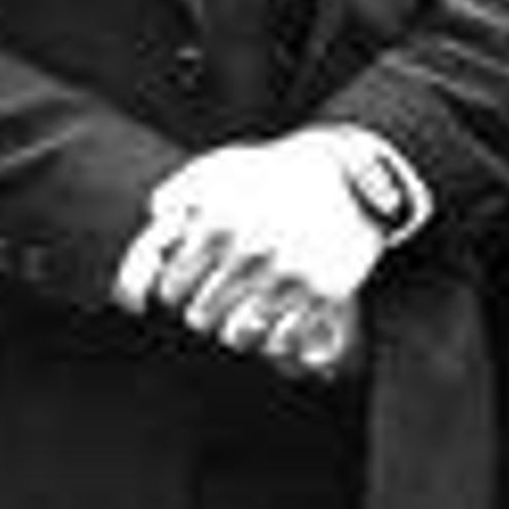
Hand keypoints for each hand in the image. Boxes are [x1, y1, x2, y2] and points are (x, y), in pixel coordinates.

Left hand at [113, 127, 386, 380]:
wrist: (351, 174)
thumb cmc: (276, 171)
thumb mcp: (222, 167)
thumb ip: (179, 191)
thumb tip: (156, 218)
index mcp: (219, 223)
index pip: (172, 287)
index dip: (176, 287)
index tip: (185, 283)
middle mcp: (252, 253)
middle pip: (201, 317)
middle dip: (205, 309)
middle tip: (218, 296)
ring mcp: (289, 276)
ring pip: (238, 334)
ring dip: (237, 327)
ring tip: (245, 309)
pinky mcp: (324, 295)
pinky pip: (283, 341)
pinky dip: (277, 336)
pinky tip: (280, 314)